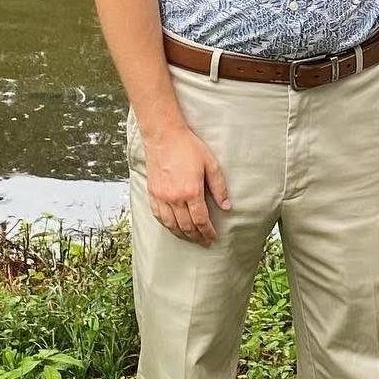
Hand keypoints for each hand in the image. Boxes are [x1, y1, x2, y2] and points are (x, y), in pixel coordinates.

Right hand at [143, 125, 230, 245]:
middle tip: (203, 242)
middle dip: (196, 237)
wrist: (164, 136)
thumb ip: (219, 187)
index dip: (207, 231)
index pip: (201, 220)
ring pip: (171, 225)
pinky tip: (172, 227)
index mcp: (191, 191)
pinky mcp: (152, 193)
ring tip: (190, 238)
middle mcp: (175, 198)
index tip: (213, 238)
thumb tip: (226, 206)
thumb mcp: (211, 163)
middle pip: (186, 226)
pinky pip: (158, 216)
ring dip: (182, 235)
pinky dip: (167, 226)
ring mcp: (161, 197)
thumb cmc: (188, 147)